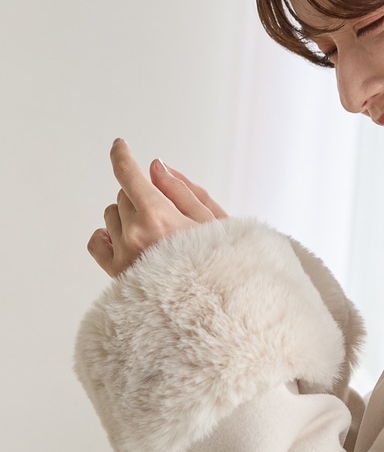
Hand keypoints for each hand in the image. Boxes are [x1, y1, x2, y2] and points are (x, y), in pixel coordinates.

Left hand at [87, 139, 226, 276]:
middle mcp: (135, 234)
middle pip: (124, 196)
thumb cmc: (218, 266)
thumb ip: (181, 190)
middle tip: (167, 218)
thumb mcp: (212, 221)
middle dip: (141, 198)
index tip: (119, 145)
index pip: (127, 174)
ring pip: (111, 216)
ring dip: (127, 218)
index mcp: (158, 217)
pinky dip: (107, 236)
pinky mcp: (116, 273)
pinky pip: (96, 242)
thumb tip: (155, 168)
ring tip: (154, 237)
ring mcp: (123, 255)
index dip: (121, 155)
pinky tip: (126, 241)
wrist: (211, 306)